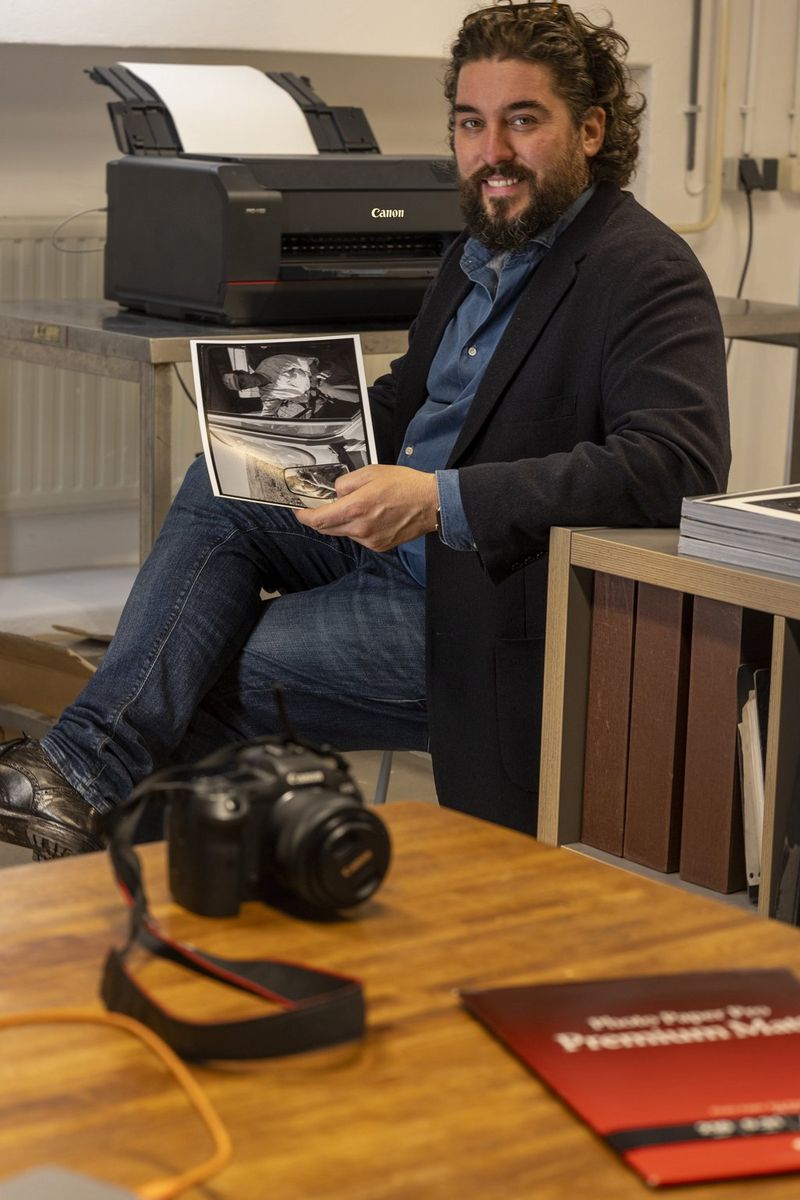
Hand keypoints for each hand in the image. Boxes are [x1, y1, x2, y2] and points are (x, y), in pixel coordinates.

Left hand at [295, 465, 437, 551]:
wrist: (430, 503)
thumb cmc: (404, 485)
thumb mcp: (370, 472)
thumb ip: (346, 483)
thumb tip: (336, 493)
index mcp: (355, 508)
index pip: (318, 519)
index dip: (304, 516)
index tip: (299, 510)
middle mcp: (360, 528)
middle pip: (327, 528)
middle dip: (320, 518)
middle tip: (321, 506)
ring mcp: (370, 540)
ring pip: (343, 532)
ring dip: (341, 522)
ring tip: (358, 507)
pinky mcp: (379, 546)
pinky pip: (359, 537)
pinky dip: (357, 527)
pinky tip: (371, 516)